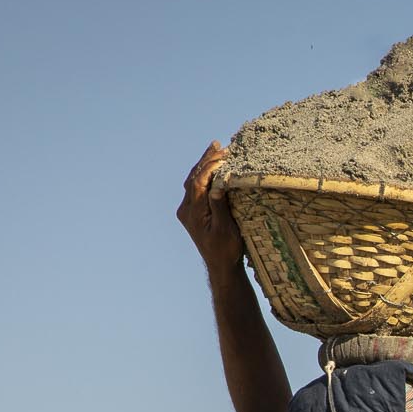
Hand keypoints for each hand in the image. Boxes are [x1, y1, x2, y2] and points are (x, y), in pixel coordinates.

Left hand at [178, 141, 243, 269]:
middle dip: (206, 160)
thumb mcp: (225, 230)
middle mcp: (186, 209)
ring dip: (204, 164)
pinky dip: (204, 174)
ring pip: (193, 180)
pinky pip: (196, 187)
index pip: (199, 181)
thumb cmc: (226, 250)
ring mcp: (188, 210)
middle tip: (218, 145)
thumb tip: (216, 186)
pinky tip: (211, 167)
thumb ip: (219, 206)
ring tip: (215, 149)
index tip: (225, 155)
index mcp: (193, 212)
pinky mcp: (192, 212)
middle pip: (194, 177)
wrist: (220, 266)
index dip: (211, 166)